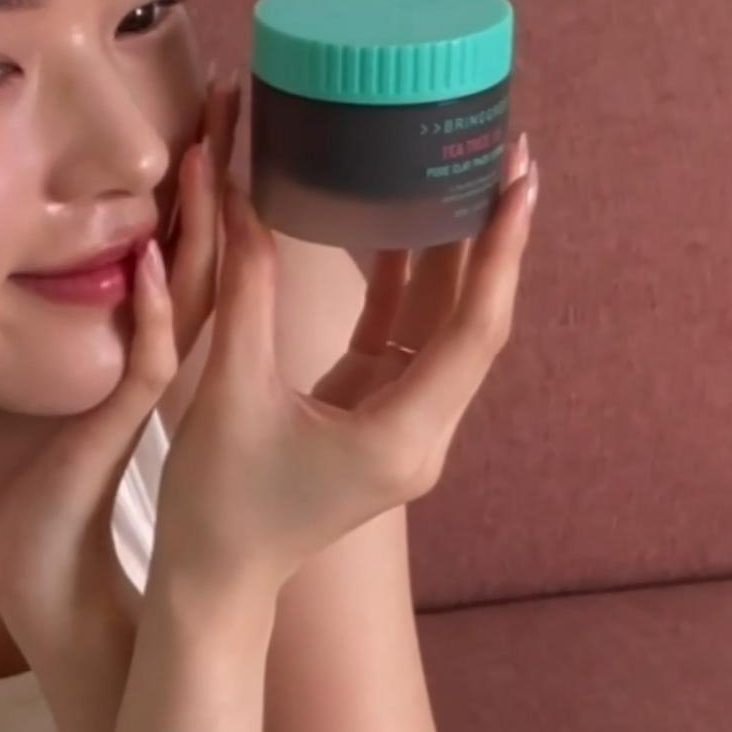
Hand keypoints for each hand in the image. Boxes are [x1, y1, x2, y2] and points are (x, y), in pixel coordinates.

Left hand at [0, 77, 233, 655]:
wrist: (38, 570)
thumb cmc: (37, 485)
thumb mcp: (54, 379)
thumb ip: (73, 329)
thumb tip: (67, 274)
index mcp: (147, 346)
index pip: (193, 246)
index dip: (208, 180)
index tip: (222, 110)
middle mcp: (161, 362)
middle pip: (211, 251)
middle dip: (225, 173)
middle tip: (247, 94)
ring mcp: (146, 393)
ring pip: (193, 294)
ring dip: (202, 223)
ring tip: (216, 150)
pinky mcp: (118, 424)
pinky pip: (143, 356)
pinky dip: (152, 308)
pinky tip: (157, 258)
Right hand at [153, 126, 541, 598]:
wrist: (212, 581)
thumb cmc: (219, 503)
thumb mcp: (229, 390)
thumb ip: (247, 290)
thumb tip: (242, 192)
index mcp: (404, 435)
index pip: (476, 328)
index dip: (501, 249)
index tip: (520, 177)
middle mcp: (420, 433)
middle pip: (472, 321)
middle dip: (489, 238)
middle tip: (501, 151)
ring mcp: (401, 427)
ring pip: (441, 327)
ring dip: (450, 255)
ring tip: (458, 172)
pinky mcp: (372, 418)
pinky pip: (403, 338)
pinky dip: (403, 283)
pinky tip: (398, 222)